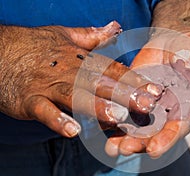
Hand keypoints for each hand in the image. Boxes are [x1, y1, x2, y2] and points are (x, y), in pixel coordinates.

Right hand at [0, 22, 161, 137]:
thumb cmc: (34, 46)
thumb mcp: (65, 36)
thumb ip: (93, 37)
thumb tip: (116, 27)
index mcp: (79, 60)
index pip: (112, 70)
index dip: (134, 80)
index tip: (155, 91)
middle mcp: (68, 72)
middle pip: (100, 84)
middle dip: (124, 95)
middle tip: (147, 106)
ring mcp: (48, 86)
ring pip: (75, 97)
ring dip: (96, 107)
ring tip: (115, 117)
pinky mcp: (30, 100)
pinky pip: (45, 112)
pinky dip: (57, 120)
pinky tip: (72, 131)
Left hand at [105, 28, 189, 157]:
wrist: (181, 40)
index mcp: (189, 108)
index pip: (178, 128)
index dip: (167, 139)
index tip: (154, 149)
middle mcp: (168, 111)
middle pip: (152, 132)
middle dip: (138, 142)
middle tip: (123, 150)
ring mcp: (149, 104)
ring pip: (134, 123)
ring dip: (121, 134)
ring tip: (109, 145)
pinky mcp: (133, 92)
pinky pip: (121, 105)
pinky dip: (111, 114)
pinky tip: (98, 122)